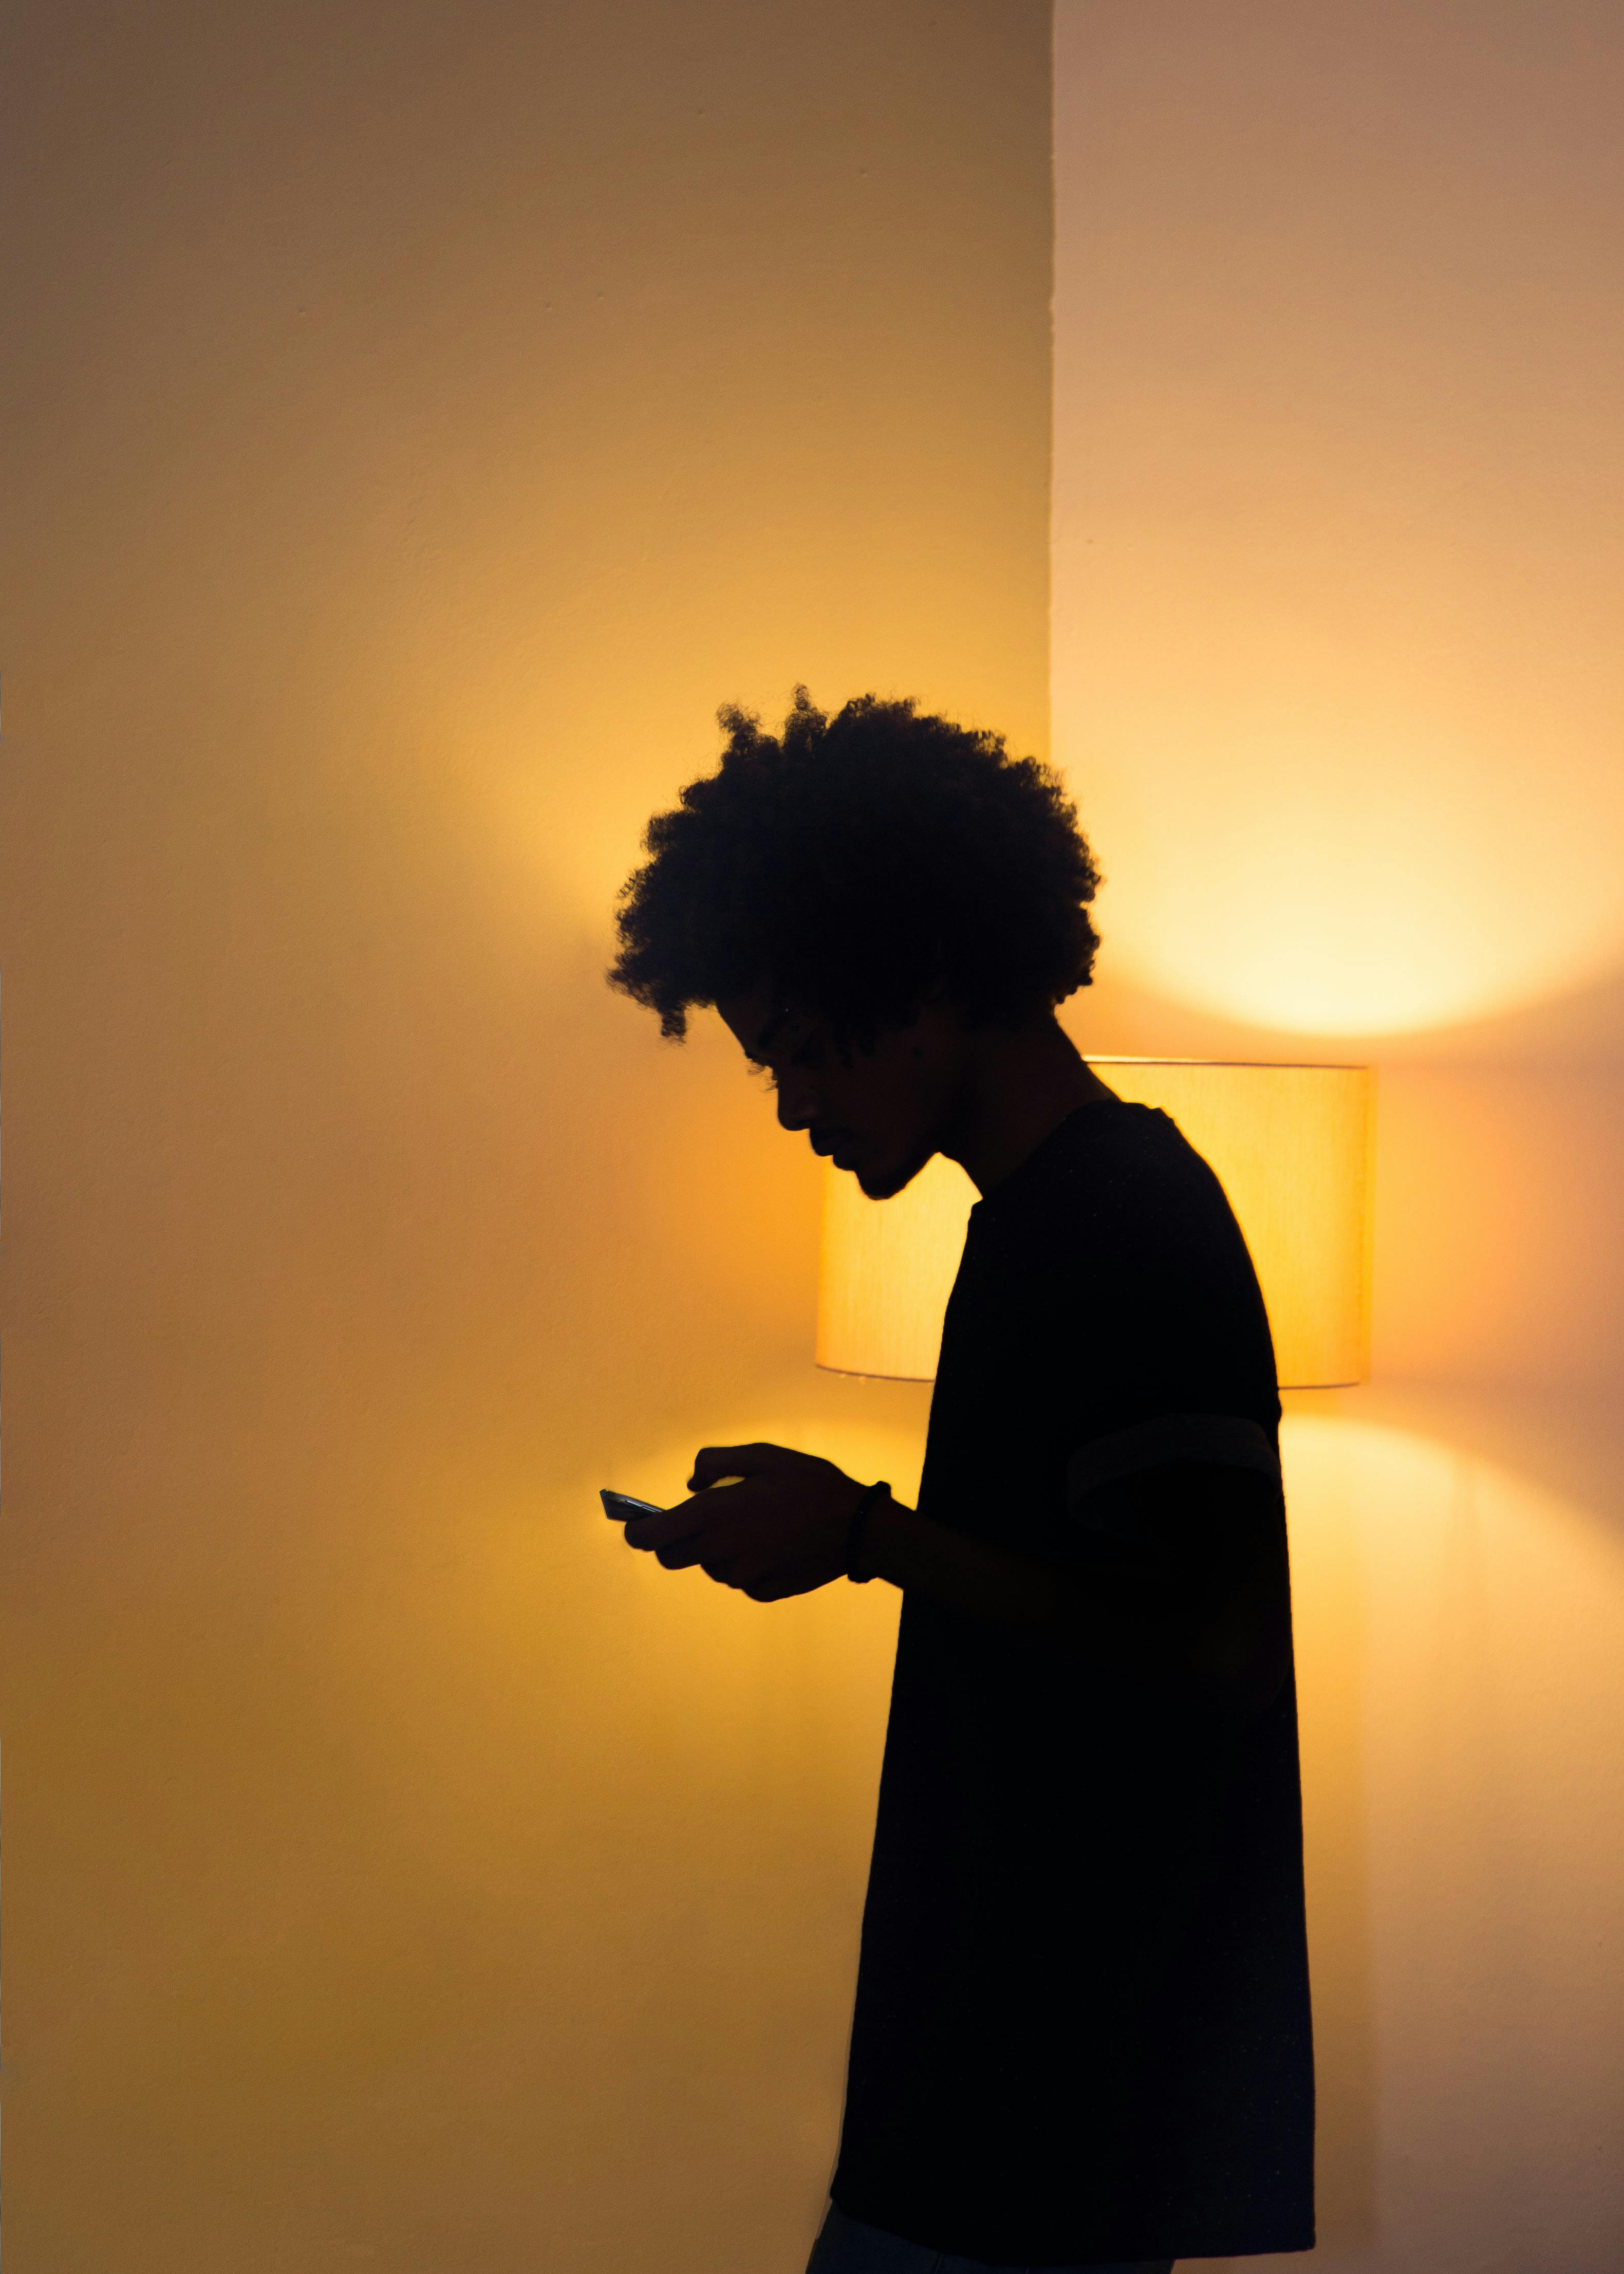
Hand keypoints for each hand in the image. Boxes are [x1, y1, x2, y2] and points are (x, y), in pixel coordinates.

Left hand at [621, 1442, 868, 1601]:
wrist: (857, 1528)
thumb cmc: (809, 1484)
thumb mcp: (762, 1456)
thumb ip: (716, 1462)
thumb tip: (690, 1484)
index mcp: (713, 1515)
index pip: (651, 1536)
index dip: (636, 1531)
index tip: (634, 1526)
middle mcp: (720, 1551)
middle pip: (671, 1558)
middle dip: (674, 1541)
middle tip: (701, 1520)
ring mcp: (740, 1576)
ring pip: (709, 1566)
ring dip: (718, 1549)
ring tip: (756, 1525)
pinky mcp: (761, 1591)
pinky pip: (739, 1579)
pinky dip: (746, 1563)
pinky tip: (774, 1544)